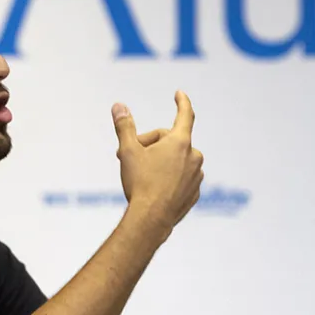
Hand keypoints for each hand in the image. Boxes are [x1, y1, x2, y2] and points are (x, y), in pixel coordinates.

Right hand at [112, 91, 203, 234]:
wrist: (151, 220)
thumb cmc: (140, 183)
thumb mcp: (128, 152)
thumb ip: (124, 127)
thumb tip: (118, 106)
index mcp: (180, 142)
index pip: (185, 114)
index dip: (182, 102)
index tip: (179, 94)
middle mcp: (194, 157)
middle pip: (171, 141)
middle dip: (151, 144)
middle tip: (128, 156)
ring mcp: (197, 176)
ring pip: (176, 160)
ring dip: (160, 162)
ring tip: (142, 175)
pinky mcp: (194, 193)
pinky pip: (181, 178)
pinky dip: (169, 178)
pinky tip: (154, 188)